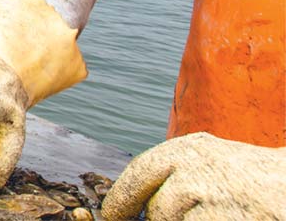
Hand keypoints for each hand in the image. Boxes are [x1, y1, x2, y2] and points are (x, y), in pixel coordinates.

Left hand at [101, 133, 285, 220]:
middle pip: (157, 209)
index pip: (140, 173)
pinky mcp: (219, 219)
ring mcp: (207, 196)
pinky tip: (225, 219)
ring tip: (220, 213)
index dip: (121, 198)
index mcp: (188, 149)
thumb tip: (135, 200)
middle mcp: (193, 168)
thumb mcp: (209, 161)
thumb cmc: (251, 179)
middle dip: (166, 219)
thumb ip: (174, 174)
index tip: (111, 215)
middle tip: (189, 215)